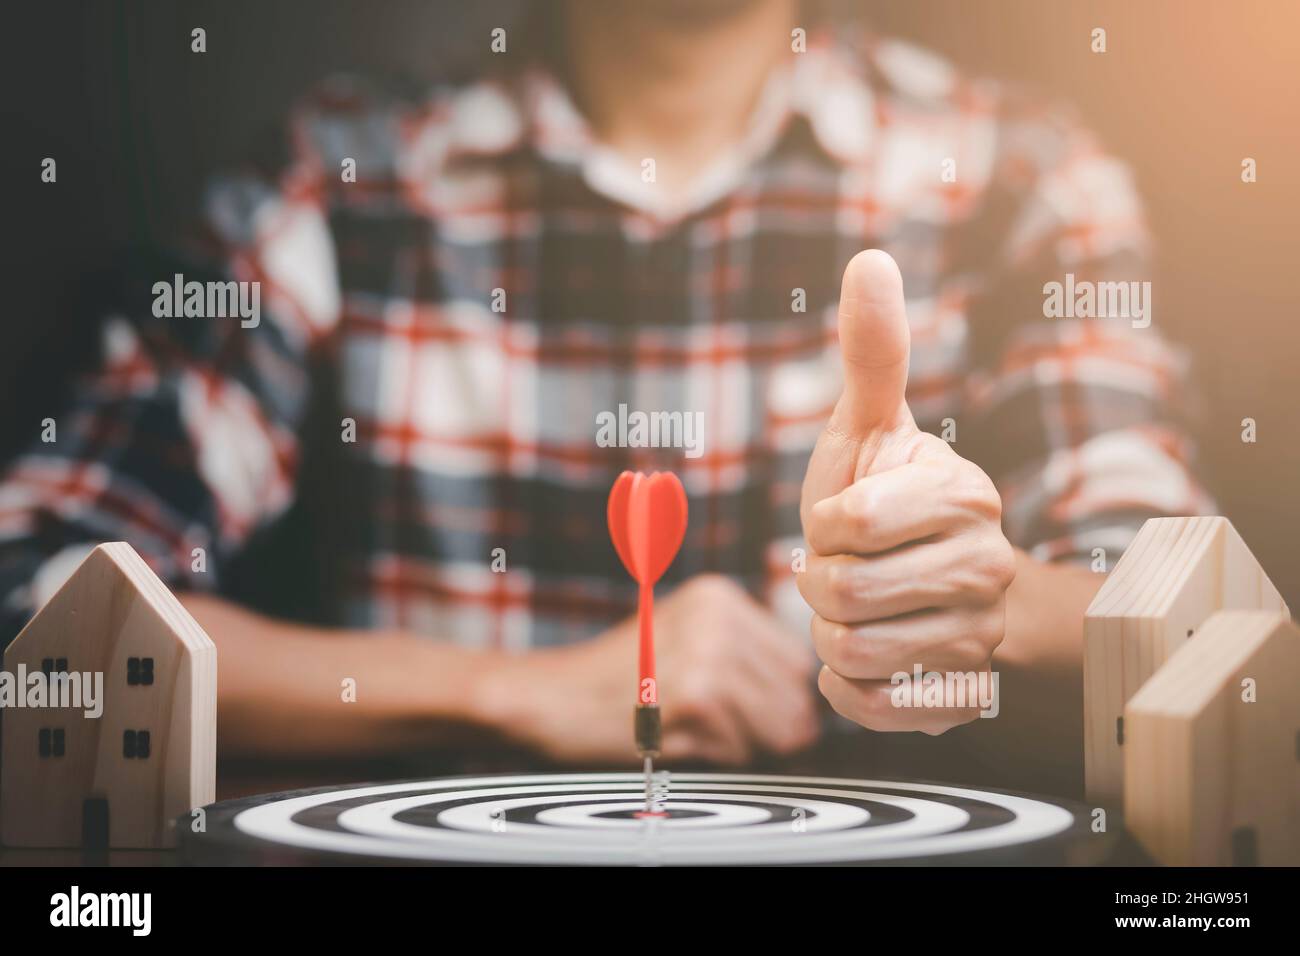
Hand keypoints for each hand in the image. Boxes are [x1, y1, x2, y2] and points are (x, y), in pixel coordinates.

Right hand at [477, 574, 818, 764]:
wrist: (550, 696)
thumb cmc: (620, 677)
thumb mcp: (683, 636)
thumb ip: (745, 653)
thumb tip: (809, 708)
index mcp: (719, 596)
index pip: (795, 660)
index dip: (782, 697)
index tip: (754, 713)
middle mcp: (718, 618)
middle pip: (794, 693)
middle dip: (773, 726)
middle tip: (727, 733)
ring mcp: (707, 656)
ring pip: (777, 725)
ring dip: (747, 744)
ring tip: (701, 734)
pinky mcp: (695, 699)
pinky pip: (744, 749)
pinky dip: (720, 757)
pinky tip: (682, 739)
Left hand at [797, 251, 1015, 733]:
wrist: (937, 585)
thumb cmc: (886, 497)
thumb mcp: (870, 426)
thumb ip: (871, 354)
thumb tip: (870, 258)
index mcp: (961, 494)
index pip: (849, 524)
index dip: (824, 524)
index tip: (845, 518)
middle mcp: (983, 568)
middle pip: (841, 594)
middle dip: (819, 582)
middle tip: (844, 568)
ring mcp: (977, 640)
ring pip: (850, 654)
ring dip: (829, 634)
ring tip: (858, 610)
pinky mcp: (959, 701)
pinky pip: (868, 707)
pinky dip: (846, 687)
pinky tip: (870, 656)